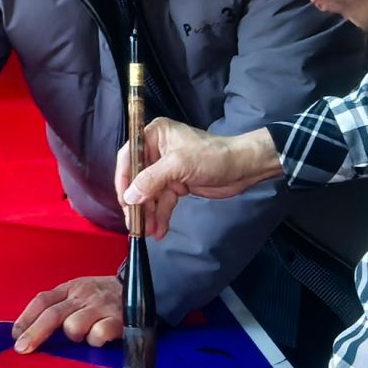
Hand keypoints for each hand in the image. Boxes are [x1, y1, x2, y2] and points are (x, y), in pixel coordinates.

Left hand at [12, 275, 123, 353]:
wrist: (140, 287)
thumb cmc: (101, 297)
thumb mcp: (79, 294)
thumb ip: (59, 307)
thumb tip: (27, 331)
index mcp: (70, 288)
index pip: (43, 300)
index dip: (26, 317)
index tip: (15, 335)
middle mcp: (83, 295)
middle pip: (53, 314)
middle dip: (35, 334)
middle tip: (22, 349)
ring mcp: (100, 306)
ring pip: (74, 326)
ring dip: (74, 335)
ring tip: (84, 334)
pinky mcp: (119, 319)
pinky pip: (98, 334)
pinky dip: (95, 339)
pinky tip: (100, 337)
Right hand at [121, 120, 283, 239]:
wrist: (243, 167)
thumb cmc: (212, 157)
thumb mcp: (179, 165)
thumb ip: (152, 179)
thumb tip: (129, 197)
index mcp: (154, 135)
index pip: (129, 157)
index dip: (123, 180)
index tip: (123, 202)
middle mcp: (156, 150)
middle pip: (137, 178)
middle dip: (137, 203)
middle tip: (135, 223)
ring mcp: (166, 169)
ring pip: (150, 194)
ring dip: (149, 214)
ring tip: (148, 232)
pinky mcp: (176, 184)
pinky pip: (163, 201)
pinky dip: (161, 216)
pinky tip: (159, 231)